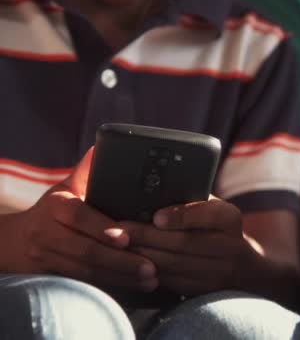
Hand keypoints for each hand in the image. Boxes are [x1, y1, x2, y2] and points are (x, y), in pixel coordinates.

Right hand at [2, 148, 157, 290]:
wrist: (13, 242)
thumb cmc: (50, 212)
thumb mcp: (64, 189)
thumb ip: (85, 172)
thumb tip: (102, 148)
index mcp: (56, 206)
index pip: (78, 216)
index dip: (102, 228)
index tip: (126, 238)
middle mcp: (47, 232)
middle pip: (86, 250)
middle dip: (121, 260)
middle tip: (151, 266)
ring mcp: (46, 257)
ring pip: (87, 271)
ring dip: (121, 277)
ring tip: (150, 279)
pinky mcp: (51, 276)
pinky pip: (84, 284)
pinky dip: (110, 286)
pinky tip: (133, 287)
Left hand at [122, 198, 253, 295]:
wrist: (243, 267)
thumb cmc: (215, 228)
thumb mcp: (213, 209)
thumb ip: (190, 201)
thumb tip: (150, 193)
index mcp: (229, 219)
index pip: (208, 215)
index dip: (181, 216)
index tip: (156, 217)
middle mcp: (230, 246)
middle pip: (185, 243)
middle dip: (147, 236)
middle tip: (118, 230)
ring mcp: (219, 272)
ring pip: (174, 265)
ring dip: (141, 255)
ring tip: (117, 246)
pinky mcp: (204, 290)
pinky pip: (172, 281)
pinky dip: (148, 271)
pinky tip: (130, 263)